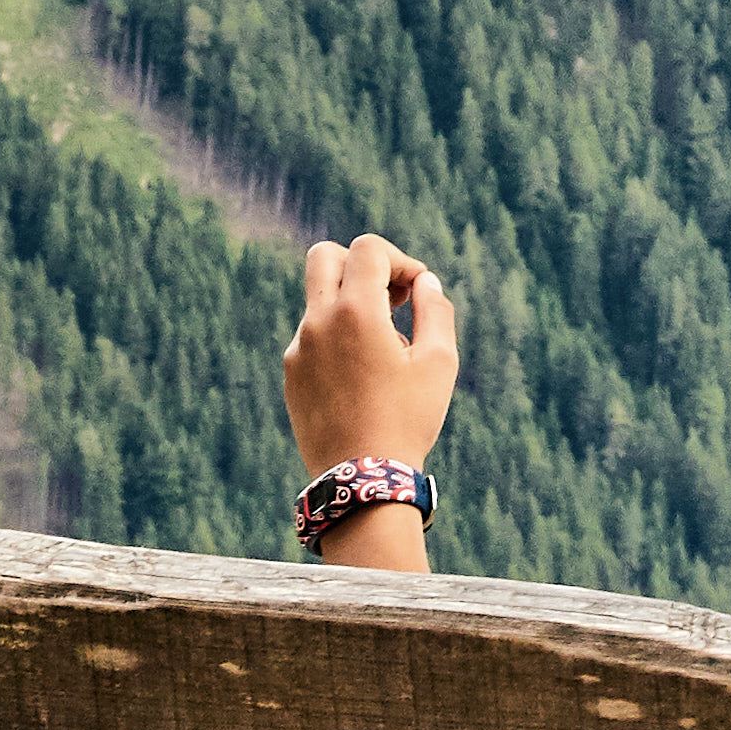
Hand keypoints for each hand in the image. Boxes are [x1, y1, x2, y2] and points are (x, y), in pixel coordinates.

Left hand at [282, 235, 461, 540]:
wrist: (361, 479)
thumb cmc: (407, 420)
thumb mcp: (439, 363)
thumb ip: (435, 311)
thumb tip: (425, 283)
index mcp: (355, 312)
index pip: (367, 249)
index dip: (399, 260)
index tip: (416, 292)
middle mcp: (318, 323)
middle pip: (325, 256)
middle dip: (361, 264)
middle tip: (390, 298)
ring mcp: (298, 349)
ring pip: (320, 300)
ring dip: (352, 306)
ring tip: (385, 350)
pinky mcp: (291, 374)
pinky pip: (312, 336)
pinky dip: (337, 338)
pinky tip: (363, 376)